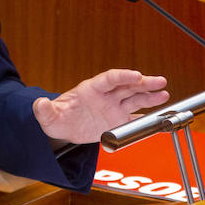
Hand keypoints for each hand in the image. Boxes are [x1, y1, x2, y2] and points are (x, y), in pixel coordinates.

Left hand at [31, 69, 169, 144]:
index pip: (109, 78)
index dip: (123, 76)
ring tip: (165, 94)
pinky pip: (135, 117)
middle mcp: (106, 96)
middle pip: (127, 86)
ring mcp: (113, 107)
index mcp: (91, 89)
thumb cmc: (57, 118)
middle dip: (143, 83)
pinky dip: (147, 117)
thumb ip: (45, 109)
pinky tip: (161, 115)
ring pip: (135, 98)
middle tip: (160, 82)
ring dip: (150, 96)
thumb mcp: (49, 116)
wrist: (64, 129)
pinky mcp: (118, 120)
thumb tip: (39, 103)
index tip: (137, 75)